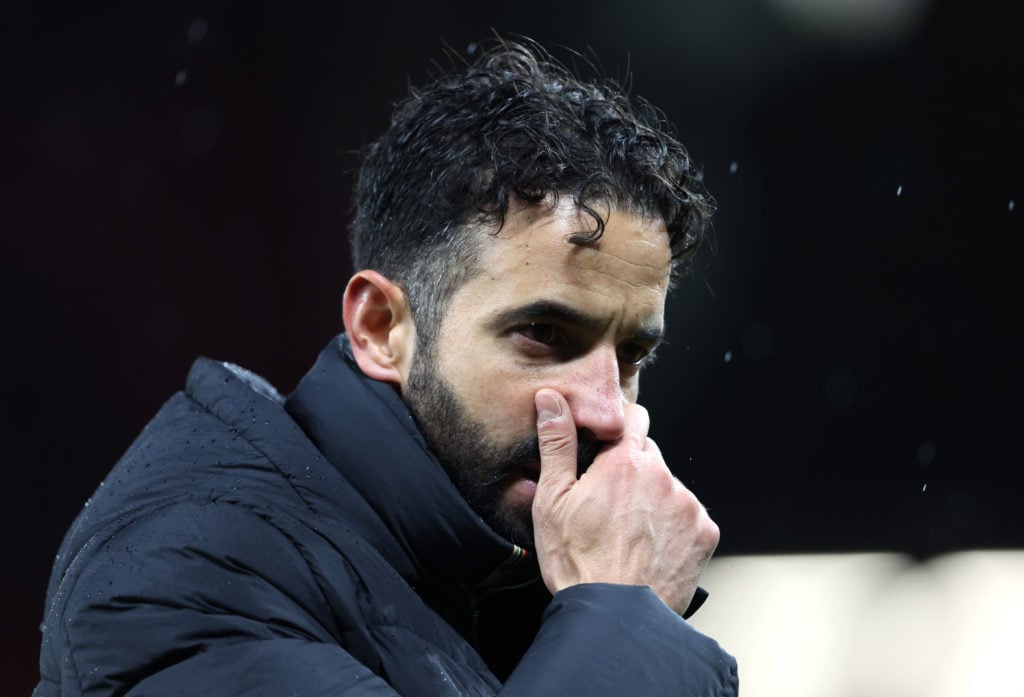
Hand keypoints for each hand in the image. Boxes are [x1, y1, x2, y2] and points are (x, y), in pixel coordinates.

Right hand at [531, 389, 719, 614]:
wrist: (615, 617)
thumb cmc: (578, 563)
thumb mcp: (552, 499)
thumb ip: (556, 442)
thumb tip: (551, 400)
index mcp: (625, 461)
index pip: (634, 417)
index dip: (618, 431)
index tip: (606, 451)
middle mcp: (663, 476)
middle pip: (650, 455)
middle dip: (632, 470)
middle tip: (608, 504)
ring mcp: (688, 505)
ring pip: (669, 487)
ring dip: (653, 499)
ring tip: (627, 534)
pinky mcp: (704, 533)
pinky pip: (689, 517)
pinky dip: (673, 527)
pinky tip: (649, 548)